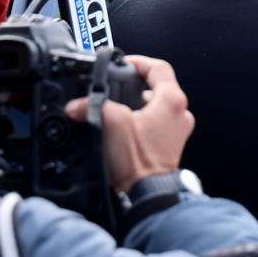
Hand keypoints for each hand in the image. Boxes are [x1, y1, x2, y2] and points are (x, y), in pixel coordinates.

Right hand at [65, 55, 192, 193]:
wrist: (147, 194)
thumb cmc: (138, 162)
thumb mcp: (112, 123)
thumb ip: (94, 106)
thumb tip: (78, 105)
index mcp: (172, 101)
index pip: (158, 67)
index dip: (138, 62)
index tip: (123, 64)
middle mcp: (180, 113)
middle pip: (158, 86)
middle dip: (134, 84)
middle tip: (116, 86)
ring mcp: (177, 130)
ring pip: (156, 105)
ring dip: (136, 103)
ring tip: (116, 108)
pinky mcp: (170, 145)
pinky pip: (155, 123)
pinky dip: (140, 120)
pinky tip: (122, 127)